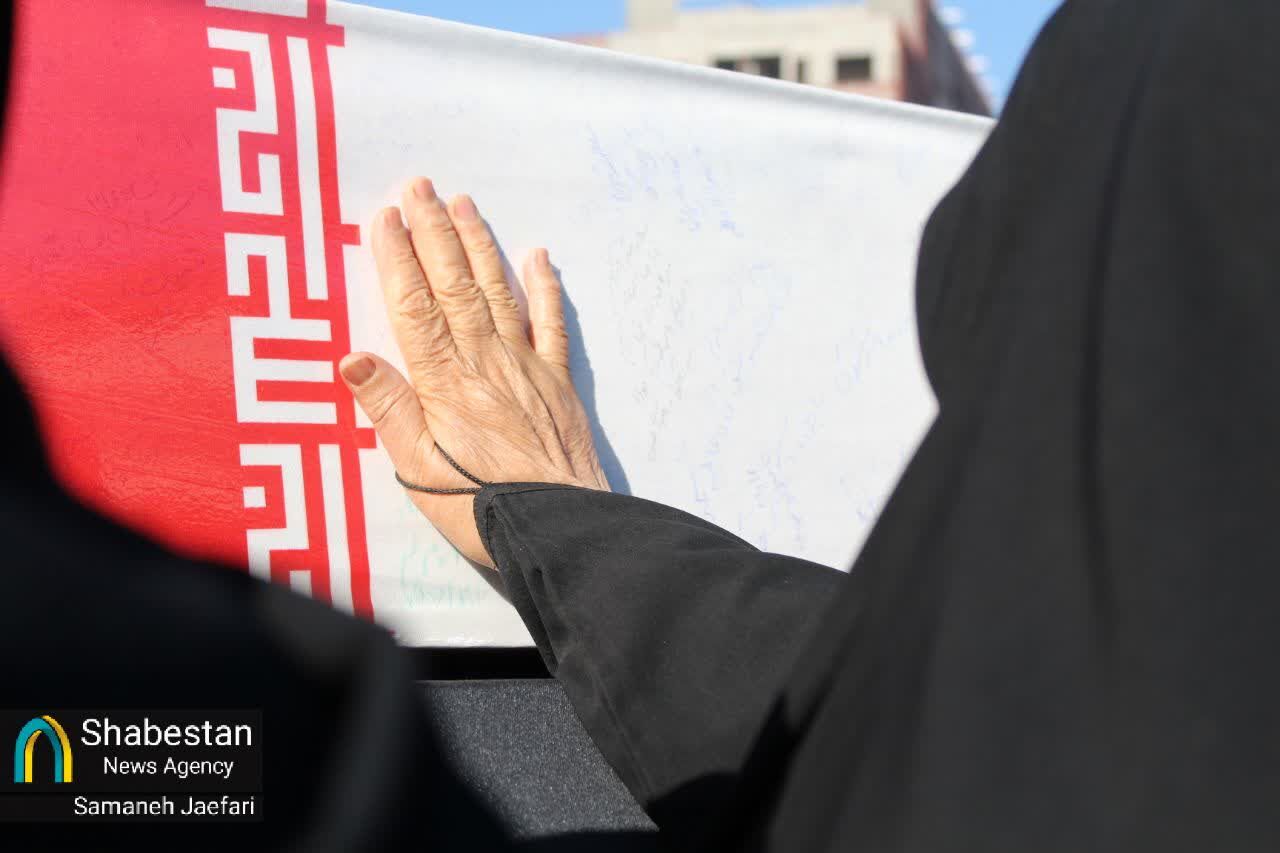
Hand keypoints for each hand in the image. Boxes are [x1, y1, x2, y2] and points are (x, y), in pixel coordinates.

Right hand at [339, 177, 609, 568]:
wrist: (559, 526)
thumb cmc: (480, 507)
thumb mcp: (417, 470)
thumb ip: (388, 410)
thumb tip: (350, 357)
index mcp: (443, 383)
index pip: (413, 307)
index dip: (397, 259)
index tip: (384, 217)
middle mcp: (484, 362)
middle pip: (454, 286)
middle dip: (434, 232)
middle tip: (419, 185)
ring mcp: (525, 368)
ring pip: (498, 292)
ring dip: (478, 246)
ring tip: (464, 204)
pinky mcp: (558, 383)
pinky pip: (550, 325)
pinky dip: (543, 288)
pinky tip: (537, 256)